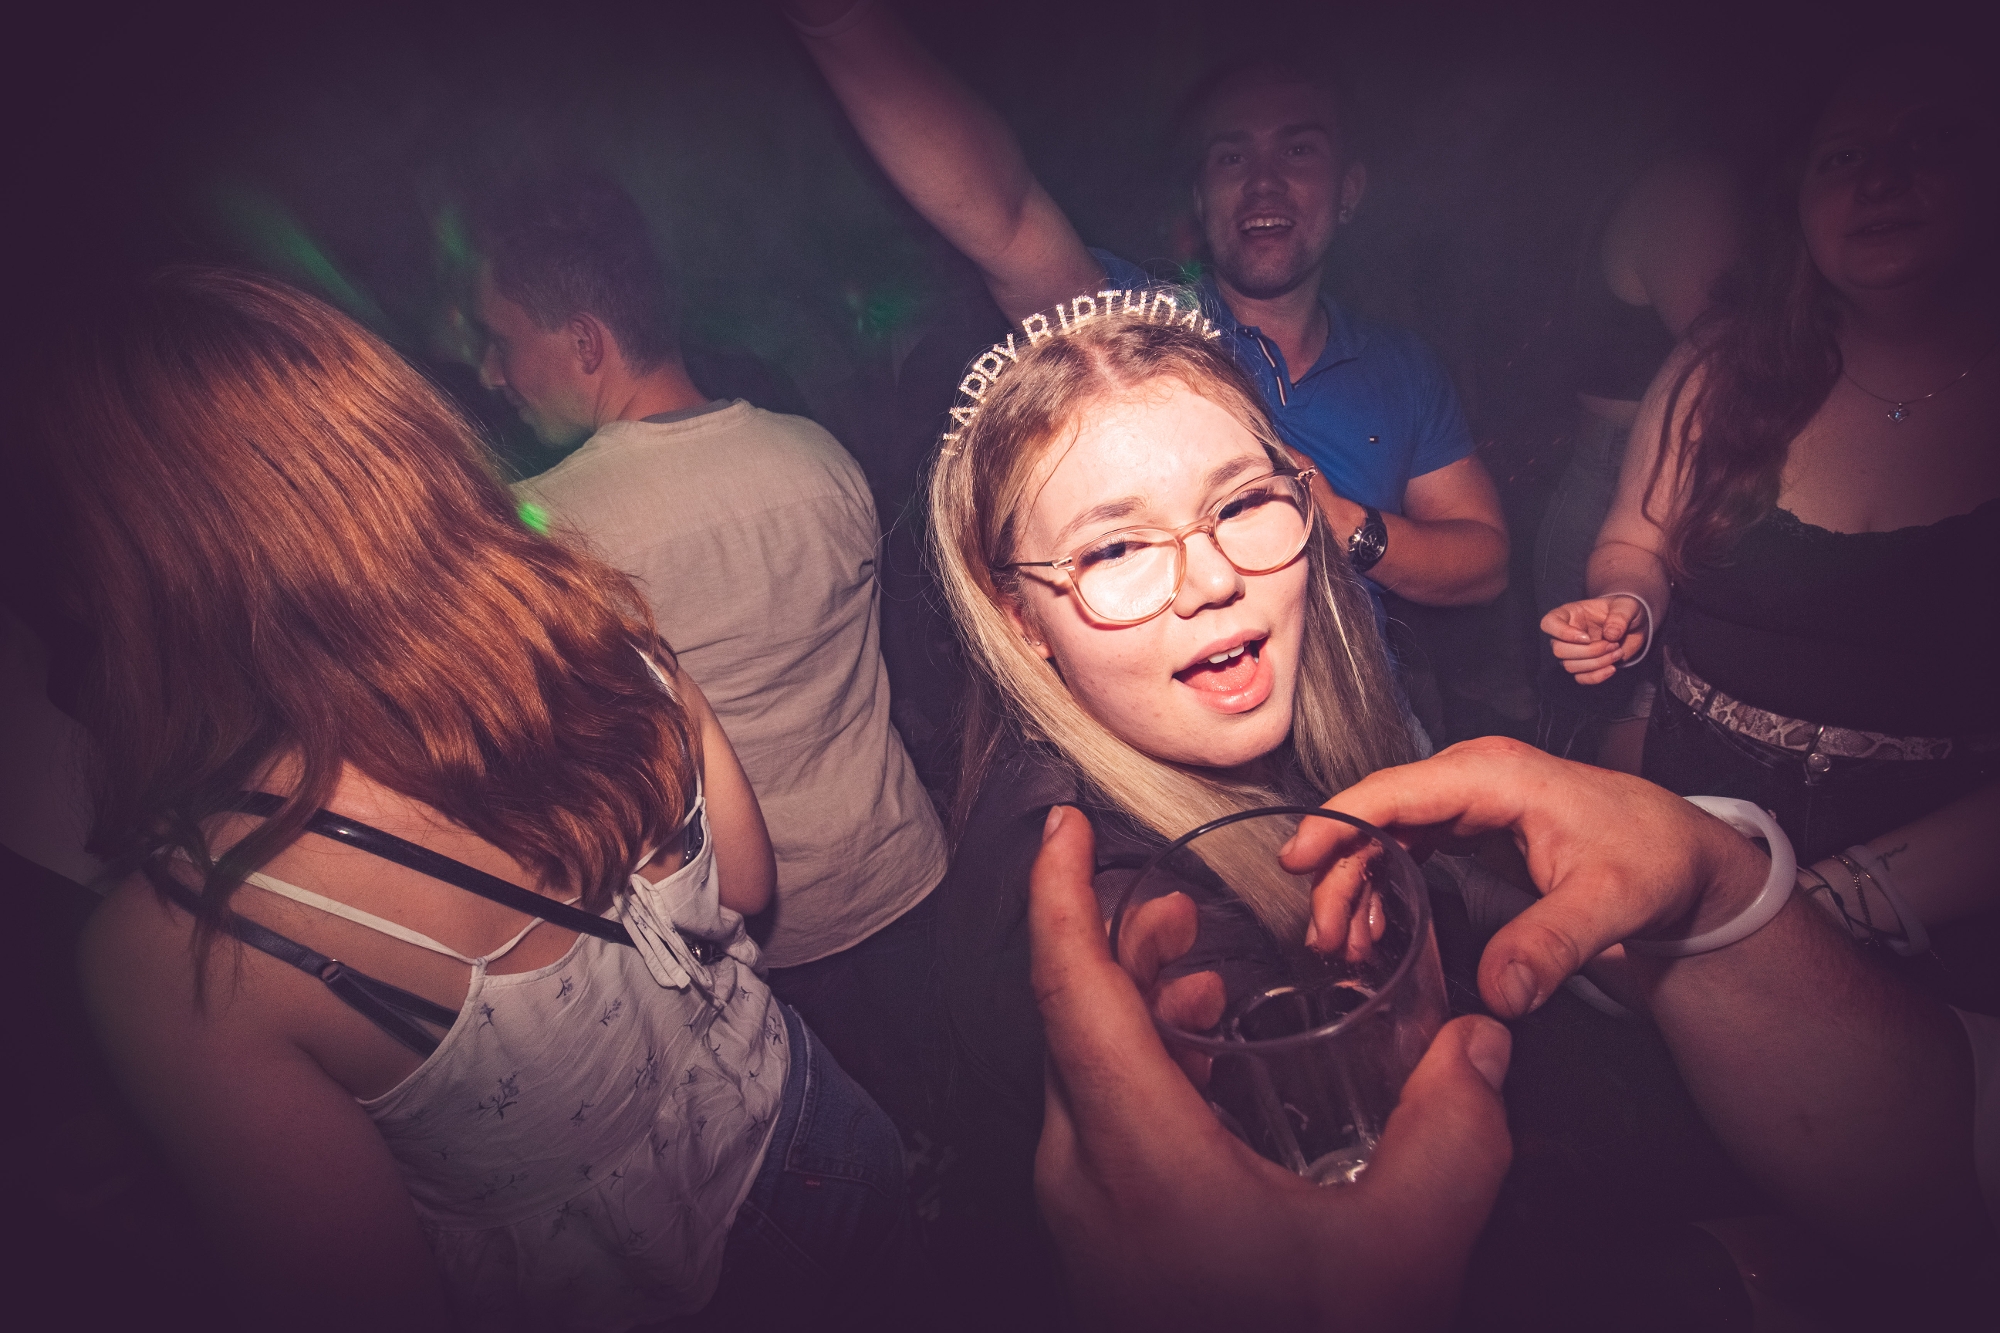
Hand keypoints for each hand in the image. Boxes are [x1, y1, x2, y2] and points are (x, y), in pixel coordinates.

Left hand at [1031, 806, 1512, 1332]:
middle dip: (1121, 941)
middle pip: (1074, 1017)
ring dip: (1137, 1007)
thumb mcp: (1402, 1251)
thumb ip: (1453, 1135)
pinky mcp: (1097, 1242)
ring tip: (1212, 982)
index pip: (1068, 986)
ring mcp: (1080, 1211)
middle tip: (1183, 904)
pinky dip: (1143, 1068)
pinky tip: (1211, 1072)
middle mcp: (1082, 1171)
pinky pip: (1098, 1120)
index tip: (1057, 824)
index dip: (1056, 892)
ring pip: (1085, 1068)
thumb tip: (1482, 1049)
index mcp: (1133, 1150)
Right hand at [1282, 738, 1767, 1018]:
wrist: (1685, 854)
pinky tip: (1375, 926)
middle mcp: (1473, 777)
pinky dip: (1382, 880)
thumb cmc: (1653, 858)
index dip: (1339, 822)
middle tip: (1325, 937)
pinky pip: (1406, 843)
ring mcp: (1469, 796)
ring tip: (1345, 944)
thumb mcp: (1610, 903)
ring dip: (1356, 883)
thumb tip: (1500, 993)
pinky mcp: (1471, 820)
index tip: (1297, 860)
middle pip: (1378, 815)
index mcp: (1496, 776)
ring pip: (1386, 831)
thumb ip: (1552, 945)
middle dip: (1340, 873)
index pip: (1394, 791)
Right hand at [1541, 594, 1648, 683]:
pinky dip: (1597, 676)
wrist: (1633, 626)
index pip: (1548, 624)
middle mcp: (1565, 635)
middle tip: (1612, 644)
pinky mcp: (1583, 667)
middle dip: (1588, 651)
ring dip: (1597, 663)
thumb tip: (1610, 635)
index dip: (1562, 633)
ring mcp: (1573, 653)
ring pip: (1569, 666)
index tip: (1587, 637)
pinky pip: (1581, 678)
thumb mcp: (1626, 606)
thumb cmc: (1624, 611)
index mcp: (1569, 615)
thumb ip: (1619, 617)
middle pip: (1558, 650)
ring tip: (1618, 652)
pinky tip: (1612, 668)